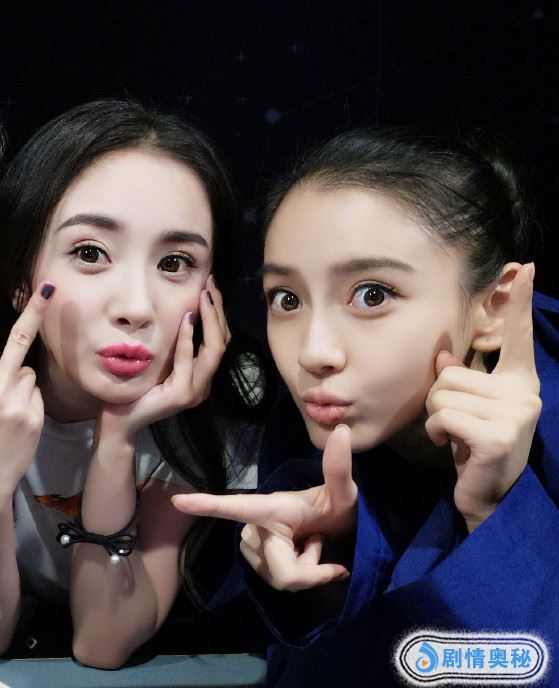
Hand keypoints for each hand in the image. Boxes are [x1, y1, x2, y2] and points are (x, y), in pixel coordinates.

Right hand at [0, 283, 53, 496]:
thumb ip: (1, 382)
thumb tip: (19, 367)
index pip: (15, 342)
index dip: (31, 313)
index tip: (46, 289)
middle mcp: (3, 391)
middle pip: (23, 364)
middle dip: (18, 371)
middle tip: (26, 347)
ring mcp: (20, 407)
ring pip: (30, 382)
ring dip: (23, 392)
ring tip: (7, 416)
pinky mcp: (34, 420)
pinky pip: (37, 400)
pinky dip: (30, 407)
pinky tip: (18, 425)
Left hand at [101, 276, 229, 440]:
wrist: (120, 420)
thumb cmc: (136, 389)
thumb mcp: (161, 364)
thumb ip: (176, 347)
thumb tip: (183, 312)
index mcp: (202, 378)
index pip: (220, 341)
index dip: (219, 314)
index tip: (211, 288)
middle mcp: (204, 385)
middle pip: (222, 342)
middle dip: (218, 311)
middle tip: (211, 285)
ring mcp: (195, 392)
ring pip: (213, 350)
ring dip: (210, 319)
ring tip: (204, 296)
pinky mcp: (181, 395)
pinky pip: (188, 360)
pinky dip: (188, 338)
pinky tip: (186, 318)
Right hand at [172, 424, 357, 590]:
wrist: (338, 531)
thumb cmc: (336, 507)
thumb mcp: (344, 491)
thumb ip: (339, 467)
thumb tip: (342, 430)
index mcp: (269, 507)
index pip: (235, 506)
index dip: (206, 505)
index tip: (178, 501)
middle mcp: (255, 527)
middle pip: (282, 570)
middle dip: (312, 568)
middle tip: (321, 541)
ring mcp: (254, 548)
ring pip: (282, 579)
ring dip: (307, 570)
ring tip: (312, 545)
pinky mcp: (258, 564)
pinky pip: (281, 584)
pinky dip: (303, 577)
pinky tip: (306, 558)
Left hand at [425, 264, 540, 531]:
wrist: (488, 497)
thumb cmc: (475, 449)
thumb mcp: (467, 408)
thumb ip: (459, 378)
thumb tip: (443, 351)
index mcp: (520, 381)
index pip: (519, 336)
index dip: (521, 302)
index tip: (527, 267)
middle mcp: (525, 392)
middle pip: (450, 372)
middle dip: (439, 399)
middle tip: (455, 425)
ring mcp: (515, 413)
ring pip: (442, 392)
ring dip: (435, 417)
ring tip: (454, 436)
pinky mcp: (497, 435)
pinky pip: (442, 415)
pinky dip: (436, 431)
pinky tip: (451, 447)